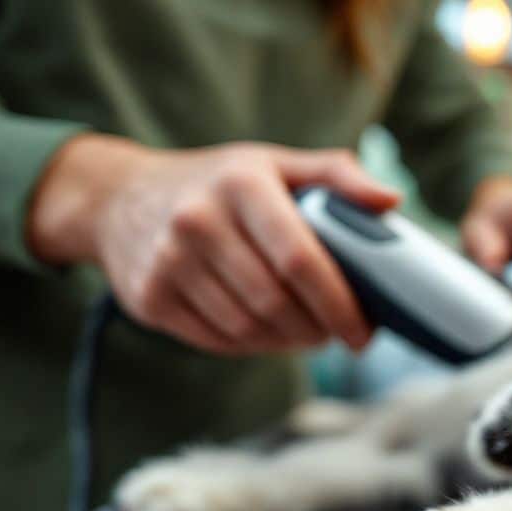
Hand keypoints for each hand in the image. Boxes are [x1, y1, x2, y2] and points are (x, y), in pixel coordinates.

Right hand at [29, 135, 401, 353]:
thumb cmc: (218, 183)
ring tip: (307, 333)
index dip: (339, 304)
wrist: (119, 198)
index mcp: (240, 183)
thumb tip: (392, 200)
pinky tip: (268, 333)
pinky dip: (253, 346)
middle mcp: (197, 220)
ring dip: (288, 342)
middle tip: (338, 333)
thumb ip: (337, 176)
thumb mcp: (274, 163)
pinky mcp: (149, 298)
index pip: (300, 259)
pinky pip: (218, 341)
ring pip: (248, 328)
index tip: (364, 330)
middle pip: (276, 302)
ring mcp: (167, 262)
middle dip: (318, 329)